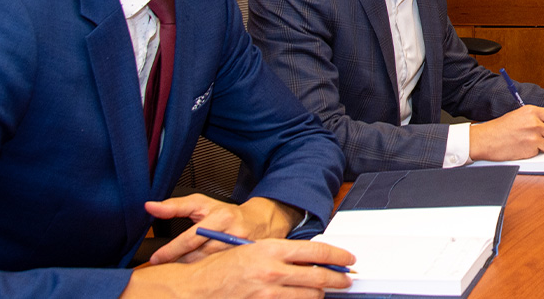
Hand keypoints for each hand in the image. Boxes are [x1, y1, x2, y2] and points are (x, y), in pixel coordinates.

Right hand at [124, 238, 353, 297]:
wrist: (195, 289)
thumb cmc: (221, 268)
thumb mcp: (252, 250)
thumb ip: (280, 254)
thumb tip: (309, 258)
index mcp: (270, 251)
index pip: (316, 253)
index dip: (338, 256)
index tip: (348, 260)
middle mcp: (272, 272)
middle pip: (319, 278)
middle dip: (338, 279)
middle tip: (346, 280)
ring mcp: (268, 294)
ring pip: (310, 296)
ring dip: (320, 294)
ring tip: (324, 291)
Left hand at [147, 196, 303, 264]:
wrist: (261, 221)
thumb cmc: (227, 213)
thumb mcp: (201, 203)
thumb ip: (174, 206)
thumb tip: (149, 206)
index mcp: (220, 217)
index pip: (190, 237)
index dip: (171, 250)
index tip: (156, 259)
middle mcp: (232, 233)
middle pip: (199, 255)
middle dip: (179, 263)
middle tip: (163, 269)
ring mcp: (241, 249)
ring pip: (210, 266)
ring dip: (193, 272)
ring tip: (179, 276)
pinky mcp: (246, 260)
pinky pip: (222, 272)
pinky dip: (209, 276)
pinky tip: (200, 279)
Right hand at [469, 105, 543, 161]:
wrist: (485, 140)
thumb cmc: (498, 129)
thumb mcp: (517, 115)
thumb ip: (533, 118)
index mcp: (531, 111)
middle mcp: (534, 122)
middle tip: (537, 137)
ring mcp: (534, 136)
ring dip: (542, 145)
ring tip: (530, 143)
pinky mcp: (532, 148)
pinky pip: (541, 152)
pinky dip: (535, 152)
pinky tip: (524, 148)